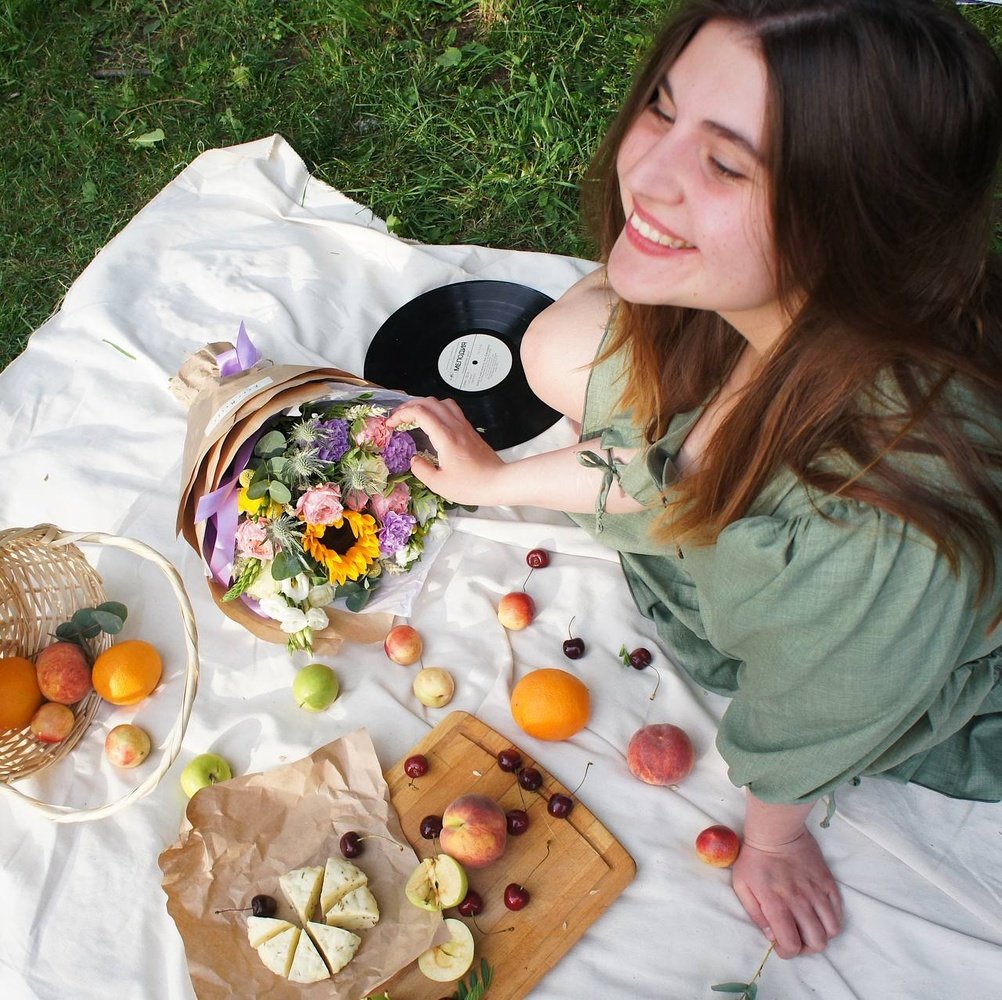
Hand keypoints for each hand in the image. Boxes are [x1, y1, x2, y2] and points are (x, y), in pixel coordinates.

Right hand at [387, 396, 505, 504]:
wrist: (498, 482)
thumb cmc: (472, 485)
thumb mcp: (439, 484)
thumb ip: (421, 470)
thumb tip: (414, 460)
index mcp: (446, 438)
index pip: (420, 412)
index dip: (402, 414)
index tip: (392, 423)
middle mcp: (455, 427)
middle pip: (430, 402)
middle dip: (409, 406)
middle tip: (398, 417)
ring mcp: (464, 427)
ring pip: (442, 402)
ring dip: (425, 405)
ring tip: (414, 416)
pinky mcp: (470, 431)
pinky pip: (452, 410)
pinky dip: (437, 410)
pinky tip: (433, 422)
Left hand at [731, 827, 842, 958]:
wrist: (776, 830)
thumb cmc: (754, 858)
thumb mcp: (742, 885)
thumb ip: (755, 914)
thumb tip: (771, 935)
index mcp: (777, 903)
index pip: (792, 944)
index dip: (787, 952)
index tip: (782, 946)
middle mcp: (800, 901)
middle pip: (817, 942)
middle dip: (806, 948)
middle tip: (796, 939)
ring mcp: (817, 892)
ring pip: (831, 931)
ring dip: (821, 936)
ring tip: (809, 929)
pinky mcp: (828, 883)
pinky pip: (838, 913)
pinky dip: (831, 921)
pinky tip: (819, 916)